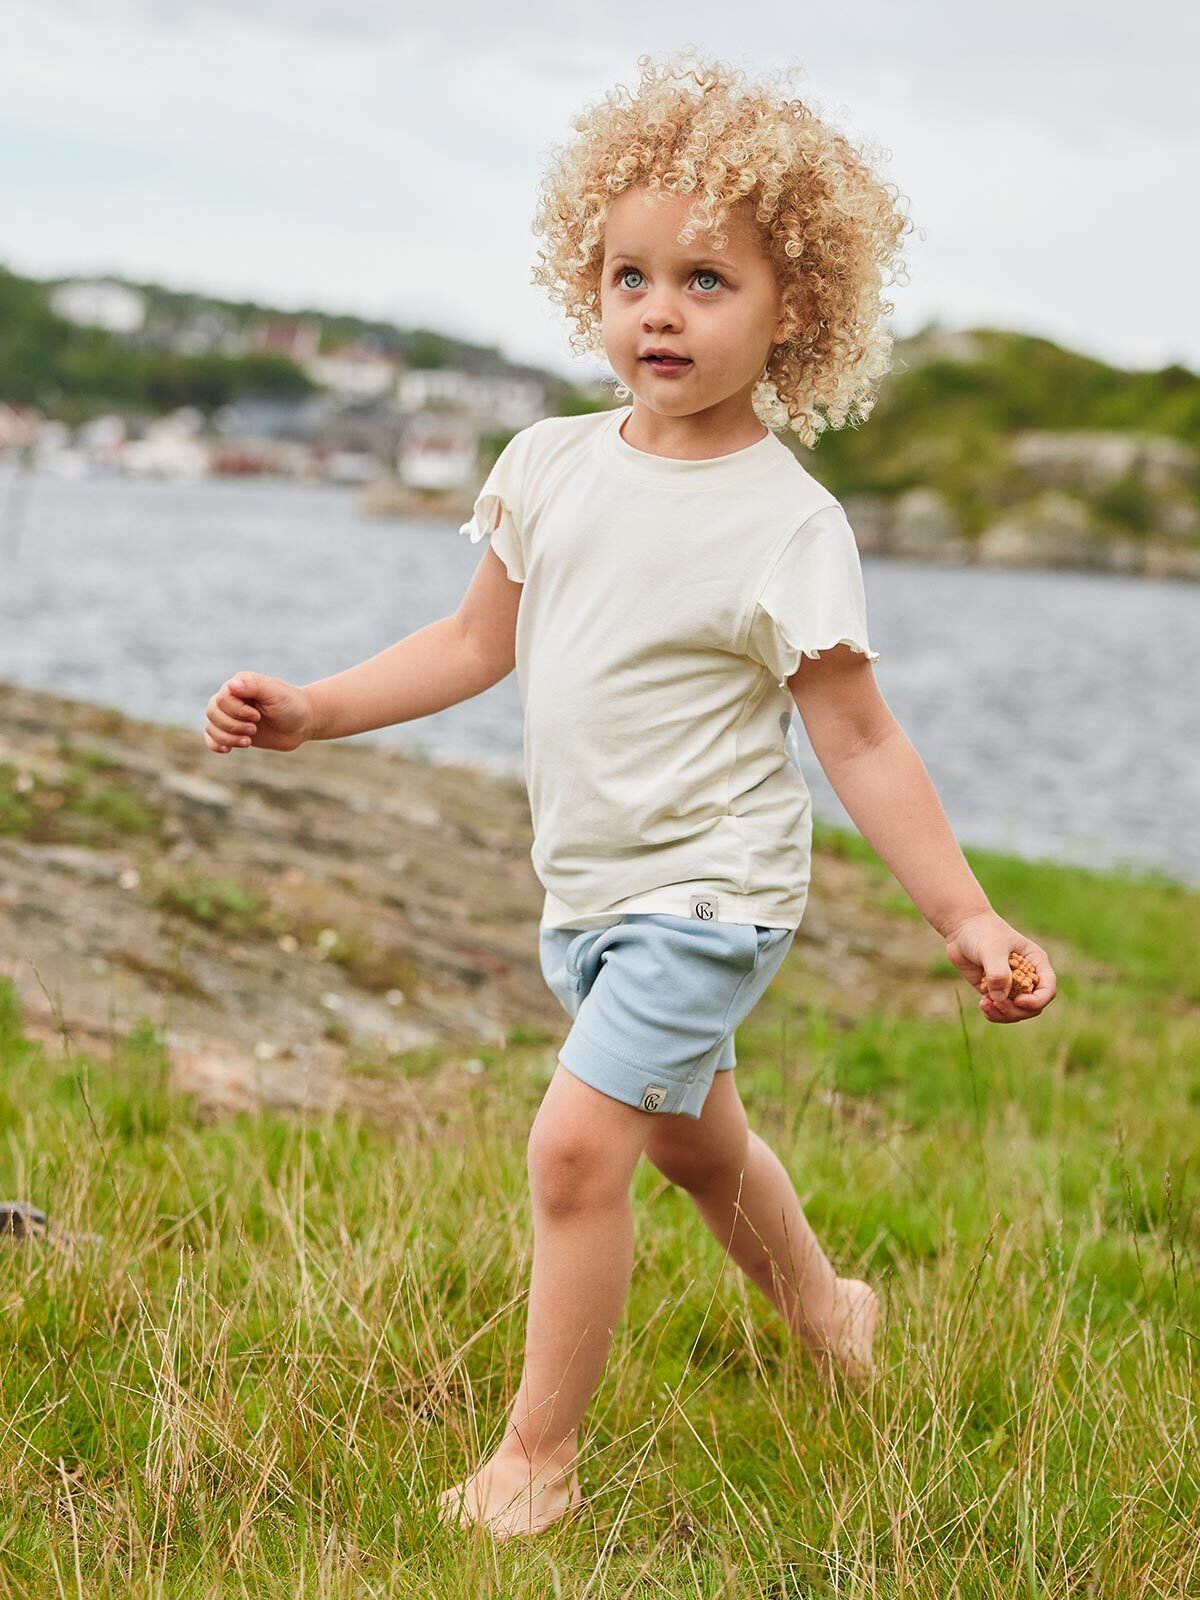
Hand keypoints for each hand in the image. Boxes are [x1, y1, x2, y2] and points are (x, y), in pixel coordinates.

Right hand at [203, 671, 314, 753]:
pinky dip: (215, 744)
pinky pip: (211, 737)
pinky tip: (227, 749)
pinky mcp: (233, 731)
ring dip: (227, 737)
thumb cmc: (292, 704)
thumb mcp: (276, 693)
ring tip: (248, 741)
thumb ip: (254, 686)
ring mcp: (231, 715)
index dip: (236, 711)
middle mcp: (231, 698)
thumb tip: (231, 685)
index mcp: (240, 685)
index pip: (221, 699)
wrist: (303, 722)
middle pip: (212, 713)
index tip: (257, 717)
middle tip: (254, 729)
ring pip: (211, 726)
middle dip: (232, 726)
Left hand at [943, 909, 1056, 1023]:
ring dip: (1003, 1014)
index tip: (1019, 1000)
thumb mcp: (992, 949)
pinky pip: (1000, 1010)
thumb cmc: (982, 932)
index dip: (1037, 1000)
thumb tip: (1000, 998)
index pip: (1048, 989)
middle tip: (997, 1005)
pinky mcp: (995, 991)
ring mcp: (1011, 985)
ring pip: (1017, 1012)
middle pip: (1033, 1006)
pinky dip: (993, 1013)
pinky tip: (982, 1004)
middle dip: (1016, 1011)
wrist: (962, 928)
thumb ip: (998, 972)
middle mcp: (1027, 977)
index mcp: (1036, 963)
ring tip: (985, 1005)